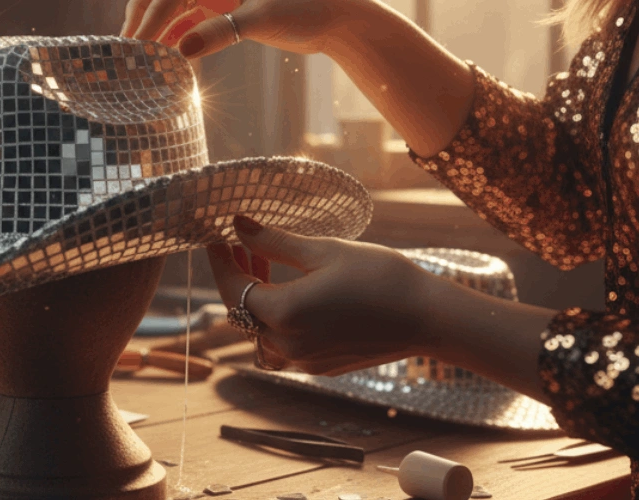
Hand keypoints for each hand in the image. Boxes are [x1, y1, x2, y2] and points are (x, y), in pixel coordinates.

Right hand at [121, 0, 357, 57]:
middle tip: (126, 51)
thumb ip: (224, 30)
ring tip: (141, 61)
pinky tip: (167, 60)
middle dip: (143, 20)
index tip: (135, 45)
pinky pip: (188, 21)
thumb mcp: (264, 18)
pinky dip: (176, 38)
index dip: (150, 18)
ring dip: (157, 32)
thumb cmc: (306, 8)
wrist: (336, 19)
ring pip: (172, 9)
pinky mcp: (223, 8)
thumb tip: (182, 50)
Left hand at [206, 216, 440, 374]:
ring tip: (265, 263)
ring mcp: (302, 360)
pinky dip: (275, 319)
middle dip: (237, 276)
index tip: (214, 236)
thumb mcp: (324, 250)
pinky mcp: (318, 367)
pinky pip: (281, 344)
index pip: (232, 287)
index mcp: (284, 313)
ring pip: (258, 331)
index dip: (219, 260)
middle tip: (240, 244)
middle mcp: (287, 344)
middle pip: (241, 311)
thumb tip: (237, 225)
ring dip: (255, 299)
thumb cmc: (381, 277)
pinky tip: (290, 291)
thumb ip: (274, 241)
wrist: (429, 318)